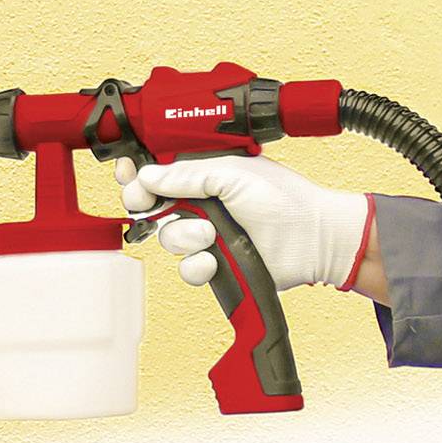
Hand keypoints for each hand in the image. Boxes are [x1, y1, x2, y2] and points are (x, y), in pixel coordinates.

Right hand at [115, 154, 370, 293]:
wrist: (314, 238)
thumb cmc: (285, 199)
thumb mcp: (233, 173)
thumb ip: (188, 175)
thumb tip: (147, 176)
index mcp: (206, 176)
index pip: (160, 174)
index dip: (138, 177)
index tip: (127, 176)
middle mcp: (204, 205)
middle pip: (154, 208)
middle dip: (150, 207)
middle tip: (149, 204)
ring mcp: (209, 236)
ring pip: (169, 240)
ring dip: (184, 236)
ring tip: (210, 232)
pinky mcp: (218, 265)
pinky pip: (188, 269)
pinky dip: (197, 265)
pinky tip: (213, 258)